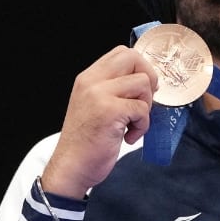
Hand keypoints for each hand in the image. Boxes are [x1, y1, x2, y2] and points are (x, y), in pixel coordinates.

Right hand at [40, 45, 158, 198]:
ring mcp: (99, 94)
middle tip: (142, 102)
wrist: (71, 167)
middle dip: (148, 78)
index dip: (139, 68)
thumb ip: (113, 89)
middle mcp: (92, 81)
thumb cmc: (85, 142)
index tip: (139, 91)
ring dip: (145, 107)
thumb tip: (147, 81)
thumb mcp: (94, 106)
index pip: (122, 52)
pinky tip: (128, 137)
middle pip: (133, 58)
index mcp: (88, 78)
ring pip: (143, 83)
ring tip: (132, 124)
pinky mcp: (109, 111)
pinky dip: (142, 126)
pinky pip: (142, 109)